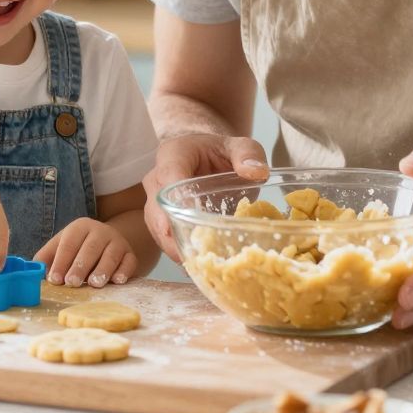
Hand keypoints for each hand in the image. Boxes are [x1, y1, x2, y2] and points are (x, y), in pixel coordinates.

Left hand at [36, 218, 138, 286]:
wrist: (109, 243)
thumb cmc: (79, 249)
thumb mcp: (61, 247)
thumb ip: (46, 257)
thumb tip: (32, 270)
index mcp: (79, 227)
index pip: (69, 243)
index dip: (61, 261)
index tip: (55, 279)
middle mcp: (100, 231)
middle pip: (90, 247)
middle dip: (80, 266)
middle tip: (72, 283)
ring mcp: (117, 242)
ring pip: (110, 254)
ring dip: (103, 270)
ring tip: (94, 283)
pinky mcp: (130, 254)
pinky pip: (129, 261)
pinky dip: (124, 271)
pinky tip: (117, 281)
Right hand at [141, 133, 268, 261]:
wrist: (205, 156)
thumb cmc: (220, 151)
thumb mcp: (239, 145)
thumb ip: (248, 153)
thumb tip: (257, 171)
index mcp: (173, 155)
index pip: (169, 175)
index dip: (179, 199)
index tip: (192, 219)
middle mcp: (157, 179)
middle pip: (157, 209)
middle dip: (172, 234)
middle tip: (193, 255)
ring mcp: (156, 202)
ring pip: (157, 229)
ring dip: (175, 249)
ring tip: (197, 267)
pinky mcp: (162, 221)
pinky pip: (165, 239)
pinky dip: (180, 253)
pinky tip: (198, 267)